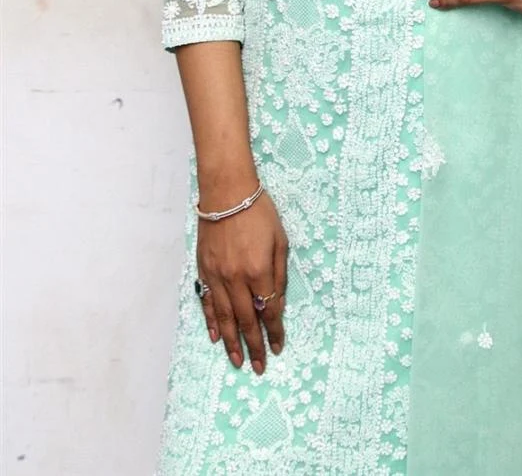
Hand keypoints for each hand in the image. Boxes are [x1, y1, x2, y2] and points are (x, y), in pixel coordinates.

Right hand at [195, 188, 288, 373]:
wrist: (226, 192)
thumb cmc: (259, 212)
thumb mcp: (280, 240)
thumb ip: (278, 274)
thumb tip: (275, 303)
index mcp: (258, 271)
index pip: (268, 311)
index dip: (274, 332)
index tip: (279, 347)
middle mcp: (235, 279)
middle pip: (246, 321)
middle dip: (254, 346)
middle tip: (259, 367)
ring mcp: (216, 277)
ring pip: (224, 318)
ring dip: (232, 343)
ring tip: (238, 362)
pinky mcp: (203, 271)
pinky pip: (206, 303)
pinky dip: (211, 322)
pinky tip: (216, 338)